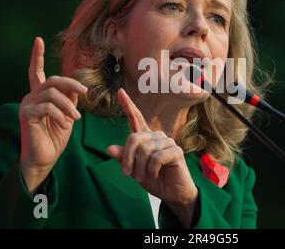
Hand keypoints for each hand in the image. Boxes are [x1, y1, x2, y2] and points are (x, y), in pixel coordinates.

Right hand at [19, 37, 87, 193]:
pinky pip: (47, 106)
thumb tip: (77, 88)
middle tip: (86, 94)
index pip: (36, 71)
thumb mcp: (68, 115)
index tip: (38, 39)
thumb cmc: (56, 137)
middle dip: (71, 84)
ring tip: (75, 119)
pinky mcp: (25, 114)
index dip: (36, 56)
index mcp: (40, 95)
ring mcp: (27, 105)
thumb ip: (69, 99)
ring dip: (68, 105)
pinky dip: (60, 114)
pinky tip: (66, 125)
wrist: (45, 158)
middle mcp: (31, 96)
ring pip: (52, 93)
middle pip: (52, 80)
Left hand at [107, 88, 197, 226]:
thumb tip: (109, 148)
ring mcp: (168, 142)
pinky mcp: (176, 151)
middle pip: (134, 137)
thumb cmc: (154, 179)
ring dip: (139, 168)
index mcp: (146, 138)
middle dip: (127, 158)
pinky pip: (156, 157)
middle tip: (126, 173)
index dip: (128, 105)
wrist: (172, 193)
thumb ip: (124, 158)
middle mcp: (157, 136)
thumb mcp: (134, 170)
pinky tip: (155, 175)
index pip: (136, 118)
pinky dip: (151, 170)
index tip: (120, 91)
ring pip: (144, 149)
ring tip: (141, 178)